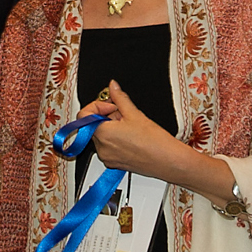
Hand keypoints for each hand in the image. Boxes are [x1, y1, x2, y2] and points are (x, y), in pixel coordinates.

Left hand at [74, 82, 236, 202]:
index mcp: (103, 134)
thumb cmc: (154, 142)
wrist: (167, 161)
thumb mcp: (135, 113)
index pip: (84, 116)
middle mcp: (101, 149)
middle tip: (123, 112)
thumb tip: (113, 87)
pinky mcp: (114, 164)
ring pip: (101, 136)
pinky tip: (130, 135)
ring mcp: (107, 158)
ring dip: (111, 127)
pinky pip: (108, 147)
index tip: (111, 103)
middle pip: (93, 125)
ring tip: (130, 125)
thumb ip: (119, 97)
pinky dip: (115, 139)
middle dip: (106, 115)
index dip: (97, 105)